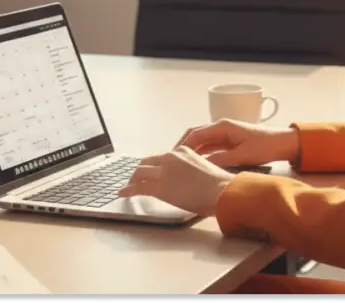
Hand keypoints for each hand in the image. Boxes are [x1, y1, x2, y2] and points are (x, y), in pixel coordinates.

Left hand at [117, 146, 234, 216]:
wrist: (221, 191)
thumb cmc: (220, 185)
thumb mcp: (205, 169)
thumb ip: (193, 169)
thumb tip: (190, 179)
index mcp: (183, 151)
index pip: (162, 157)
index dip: (154, 166)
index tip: (152, 172)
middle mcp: (170, 157)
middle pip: (147, 162)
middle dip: (140, 171)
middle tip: (137, 179)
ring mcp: (163, 171)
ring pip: (140, 172)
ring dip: (133, 179)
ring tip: (129, 187)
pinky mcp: (158, 186)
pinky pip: (138, 187)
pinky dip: (128, 190)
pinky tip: (123, 194)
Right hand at [175, 119, 299, 167]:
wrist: (283, 143)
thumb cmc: (264, 147)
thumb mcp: (241, 156)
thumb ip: (220, 160)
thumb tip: (200, 165)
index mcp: (222, 127)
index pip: (195, 134)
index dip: (182, 146)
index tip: (171, 158)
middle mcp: (221, 127)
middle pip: (195, 135)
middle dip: (182, 147)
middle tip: (171, 161)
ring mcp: (225, 133)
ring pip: (202, 140)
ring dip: (191, 150)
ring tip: (180, 164)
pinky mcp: (230, 140)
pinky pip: (211, 145)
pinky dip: (202, 152)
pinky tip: (197, 163)